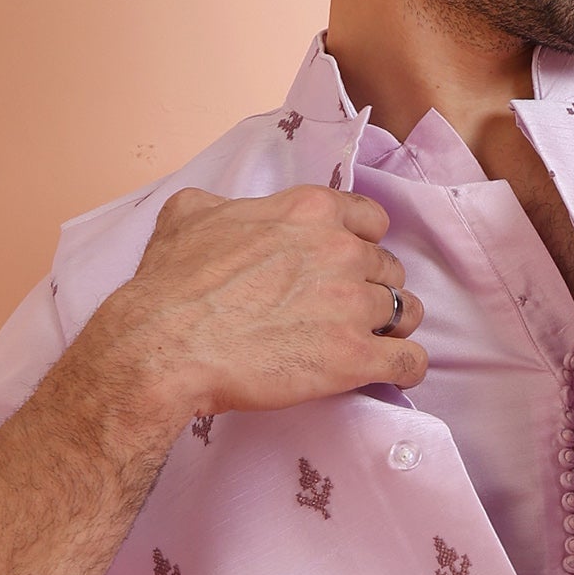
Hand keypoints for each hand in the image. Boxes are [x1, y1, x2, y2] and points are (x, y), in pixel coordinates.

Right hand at [99, 183, 428, 418]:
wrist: (164, 346)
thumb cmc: (171, 284)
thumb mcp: (188, 215)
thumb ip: (221, 204)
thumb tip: (220, 209)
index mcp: (309, 211)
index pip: (371, 220)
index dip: (363, 243)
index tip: (349, 264)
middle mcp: (341, 251)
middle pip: (389, 268)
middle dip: (372, 288)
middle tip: (347, 311)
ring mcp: (352, 305)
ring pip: (406, 312)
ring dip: (393, 327)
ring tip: (372, 343)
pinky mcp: (355, 358)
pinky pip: (409, 360)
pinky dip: (405, 366)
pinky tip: (390, 371)